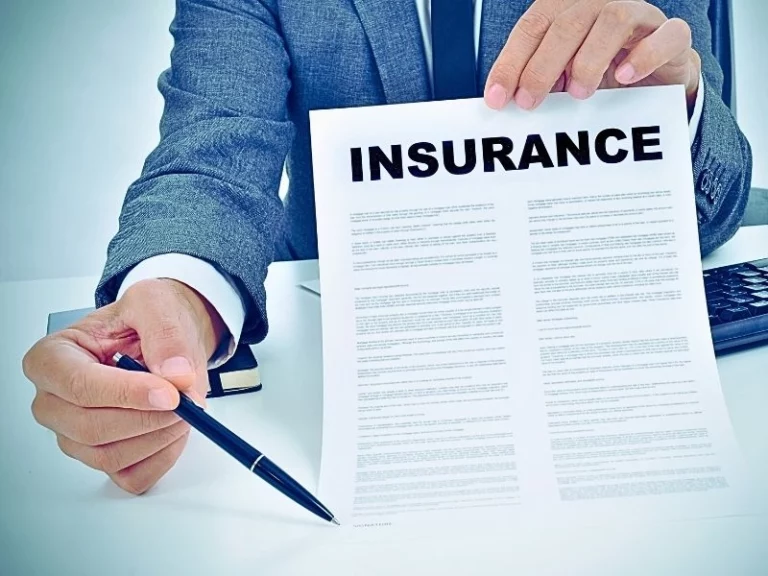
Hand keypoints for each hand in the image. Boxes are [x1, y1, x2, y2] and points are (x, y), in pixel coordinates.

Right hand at [22, 278, 225, 493]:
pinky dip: (163, 456)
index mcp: (53, 358)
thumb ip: (166, 335)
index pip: (79, 386)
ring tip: (185, 407)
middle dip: (148, 417)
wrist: (165, 338)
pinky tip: (175, 428)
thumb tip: (176, 374)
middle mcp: (55, 401)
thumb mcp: (156, 304)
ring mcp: (75, 435)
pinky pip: (131, 475)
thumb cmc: (146, 319)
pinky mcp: (103, 457)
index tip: (170, 392)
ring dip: (159, 436)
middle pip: (91, 428)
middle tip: (187, 399)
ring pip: (110, 456)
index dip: (126, 394)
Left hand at [484, 0, 700, 111]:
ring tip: (578, 93)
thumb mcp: (561, 79)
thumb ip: (535, 83)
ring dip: (588, 60)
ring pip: (613, 20)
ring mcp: (639, 16)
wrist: (655, 82)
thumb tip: (501, 103)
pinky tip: (625, 77)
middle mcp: (600, 5)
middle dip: (542, 66)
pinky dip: (645, 56)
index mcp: (567, 10)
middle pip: (566, 24)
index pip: (532, 27)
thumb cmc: (601, 76)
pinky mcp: (672, 35)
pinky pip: (666, 35)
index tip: (497, 97)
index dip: (511, 62)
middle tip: (530, 102)